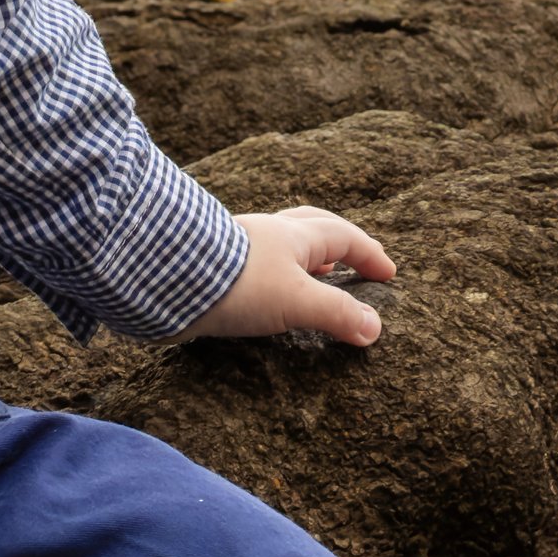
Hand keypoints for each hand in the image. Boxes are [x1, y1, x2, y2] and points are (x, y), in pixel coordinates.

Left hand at [179, 207, 395, 345]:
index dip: (369, 253)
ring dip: (308, 259)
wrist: (168, 279)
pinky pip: (259, 267)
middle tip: (357, 260)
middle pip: (313, 228)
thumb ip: (337, 313)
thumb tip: (375, 328)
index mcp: (293, 236)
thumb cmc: (238, 283)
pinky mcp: (217, 270)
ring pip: (284, 247)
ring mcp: (241, 250)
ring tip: (321, 277)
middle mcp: (268, 235)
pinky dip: (279, 276)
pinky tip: (273, 295)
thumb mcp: (297, 301)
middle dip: (340, 244)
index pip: (343, 236)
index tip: (389, 273)